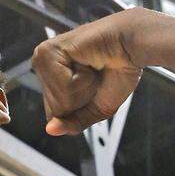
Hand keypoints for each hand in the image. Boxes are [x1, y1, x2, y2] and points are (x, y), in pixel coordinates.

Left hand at [31, 9, 149, 135]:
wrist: (133, 45)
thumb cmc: (117, 72)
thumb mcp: (96, 109)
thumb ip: (73, 123)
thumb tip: (50, 130)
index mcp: (49, 80)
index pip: (54, 117)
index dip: (80, 108)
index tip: (93, 84)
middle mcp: (41, 68)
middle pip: (56, 111)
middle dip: (82, 99)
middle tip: (94, 75)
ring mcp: (41, 59)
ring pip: (60, 101)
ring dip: (84, 88)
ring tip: (92, 67)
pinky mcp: (47, 52)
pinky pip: (64, 88)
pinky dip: (83, 80)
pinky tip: (87, 61)